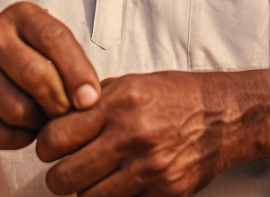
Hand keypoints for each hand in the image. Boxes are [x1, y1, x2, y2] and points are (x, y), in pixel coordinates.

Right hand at [0, 1, 101, 150]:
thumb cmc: (13, 66)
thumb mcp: (39, 49)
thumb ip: (66, 64)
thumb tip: (89, 99)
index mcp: (18, 15)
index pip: (56, 38)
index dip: (78, 72)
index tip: (91, 100)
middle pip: (38, 76)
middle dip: (59, 104)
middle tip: (64, 115)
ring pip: (20, 110)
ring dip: (38, 124)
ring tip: (37, 120)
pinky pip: (0, 133)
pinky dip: (18, 139)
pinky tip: (18, 130)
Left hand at [36, 71, 237, 195]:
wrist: (224, 115)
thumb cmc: (175, 96)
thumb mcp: (130, 84)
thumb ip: (93, 102)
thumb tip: (55, 118)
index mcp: (117, 104)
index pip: (55, 137)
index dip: (46, 146)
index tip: (50, 147)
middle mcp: (131, 136)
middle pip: (65, 176)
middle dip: (58, 176)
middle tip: (65, 170)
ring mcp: (148, 168)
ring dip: (86, 191)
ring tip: (94, 178)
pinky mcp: (165, 192)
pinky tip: (122, 184)